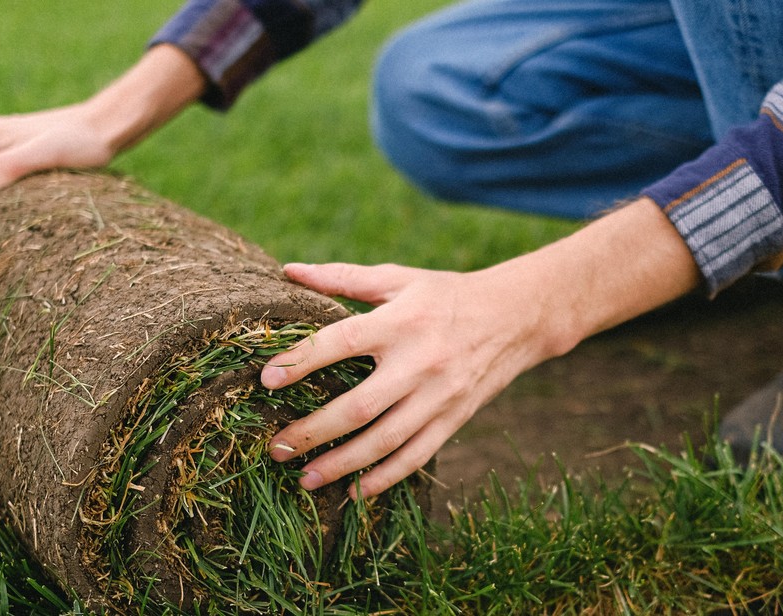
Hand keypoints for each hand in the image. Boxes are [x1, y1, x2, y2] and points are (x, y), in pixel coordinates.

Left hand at [262, 262, 565, 498]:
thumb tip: (289, 271)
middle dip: (313, 430)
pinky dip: (384, 479)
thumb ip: (342, 277)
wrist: (516, 317)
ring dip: (342, 464)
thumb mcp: (397, 279)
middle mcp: (419, 362)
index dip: (302, 361)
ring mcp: (439, 396)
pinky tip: (354, 492)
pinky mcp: (454, 419)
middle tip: (276, 446)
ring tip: (305, 478)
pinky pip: (416, 456)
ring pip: (384, 441)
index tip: (266, 380)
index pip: (341, 342)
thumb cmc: (445, 295)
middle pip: (358, 406)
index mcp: (400, 321)